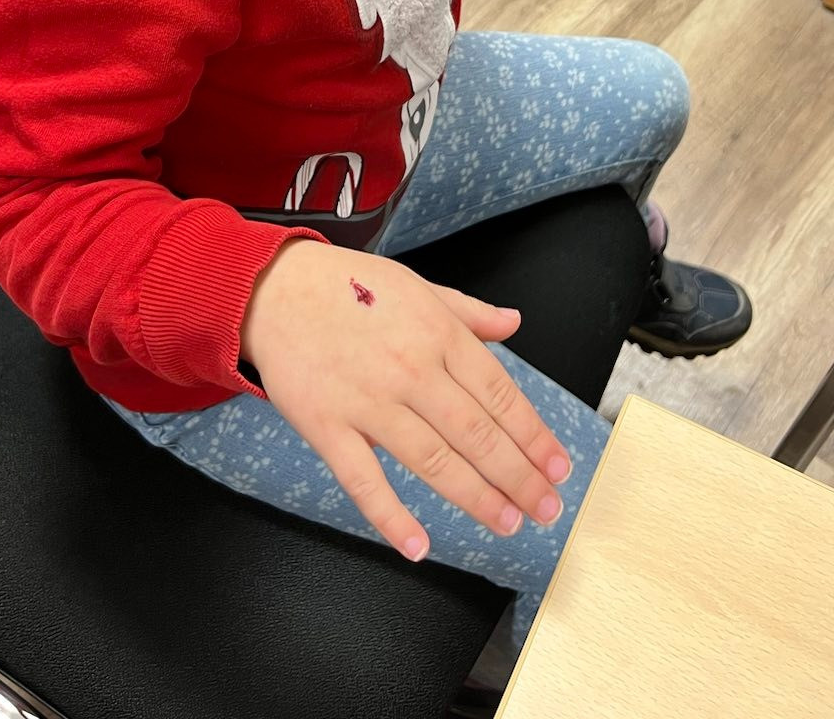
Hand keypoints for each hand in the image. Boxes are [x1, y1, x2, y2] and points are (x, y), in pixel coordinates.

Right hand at [240, 240, 572, 561]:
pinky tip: (419, 547)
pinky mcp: (327, 426)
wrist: (275, 289)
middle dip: (520, 477)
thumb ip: (468, 312)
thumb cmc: (349, 286)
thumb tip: (514, 322)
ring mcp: (368, 400)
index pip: (501, 395)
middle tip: (547, 509)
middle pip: (477, 434)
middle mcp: (411, 368)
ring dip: (477, 498)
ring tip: (508, 523)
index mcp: (439, 334)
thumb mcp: (418, 286)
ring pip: (434, 460)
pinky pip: (364, 481)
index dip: (535, 436)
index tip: (559, 467)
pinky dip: (392, 517)